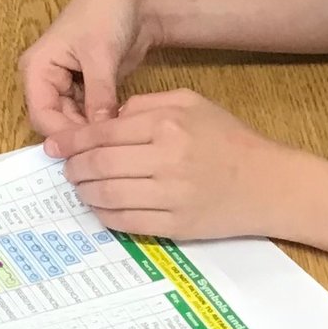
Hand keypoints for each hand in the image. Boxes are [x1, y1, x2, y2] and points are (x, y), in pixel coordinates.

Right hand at [20, 0, 154, 135]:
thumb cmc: (106, 15)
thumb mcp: (101, 54)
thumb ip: (99, 94)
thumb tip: (101, 132)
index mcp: (37, 67)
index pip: (42, 115)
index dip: (65, 135)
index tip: (94, 149)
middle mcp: (45, 80)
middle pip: (55, 122)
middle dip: (81, 135)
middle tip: (111, 147)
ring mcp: (64, 86)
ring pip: (71, 123)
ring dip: (92, 130)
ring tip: (118, 137)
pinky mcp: (83, 90)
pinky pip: (86, 116)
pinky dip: (101, 122)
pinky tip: (119, 126)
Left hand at [47, 89, 301, 241]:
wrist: (271, 184)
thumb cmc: (229, 139)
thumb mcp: (190, 103)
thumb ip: (145, 104)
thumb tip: (107, 119)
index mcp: (168, 124)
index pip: (104, 132)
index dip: (73, 141)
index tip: (56, 146)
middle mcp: (167, 159)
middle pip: (101, 165)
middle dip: (74, 168)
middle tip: (65, 168)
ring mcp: (172, 196)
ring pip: (109, 196)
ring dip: (85, 193)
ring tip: (79, 187)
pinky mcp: (177, 226)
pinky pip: (127, 222)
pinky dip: (105, 215)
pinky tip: (99, 207)